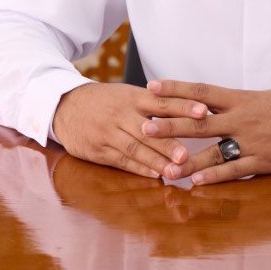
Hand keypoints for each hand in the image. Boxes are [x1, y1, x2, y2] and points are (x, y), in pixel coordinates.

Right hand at [53, 82, 207, 177]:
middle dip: (168, 143)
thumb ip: (155, 103)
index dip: (183, 106)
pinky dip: (138, 168)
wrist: (66, 105)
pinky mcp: (98, 150)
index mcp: (133, 97)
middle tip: (187, 155)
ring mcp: (108, 133)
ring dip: (155, 161)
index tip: (204, 111)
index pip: (162, 101)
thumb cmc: (106, 100)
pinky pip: (120, 160)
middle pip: (148, 130)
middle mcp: (121, 114)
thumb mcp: (128, 94)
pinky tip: (153, 175)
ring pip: (134, 148)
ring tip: (175, 171)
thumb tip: (189, 108)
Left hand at [141, 80, 270, 183]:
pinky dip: (215, 176)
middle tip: (145, 128)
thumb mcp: (262, 98)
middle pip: (200, 121)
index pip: (201, 92)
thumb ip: (235, 103)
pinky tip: (197, 183)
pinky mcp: (264, 161)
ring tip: (163, 168)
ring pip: (213, 151)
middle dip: (170, 125)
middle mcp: (243, 118)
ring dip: (187, 159)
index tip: (152, 86)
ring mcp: (253, 141)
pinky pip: (235, 170)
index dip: (176, 89)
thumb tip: (208, 104)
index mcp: (241, 99)